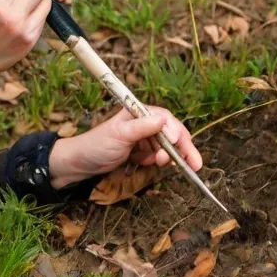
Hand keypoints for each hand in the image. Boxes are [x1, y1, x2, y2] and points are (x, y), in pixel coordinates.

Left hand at [48, 106, 202, 187]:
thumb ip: (143, 127)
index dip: (176, 132)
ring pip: (168, 146)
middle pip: (172, 133)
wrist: (80, 163)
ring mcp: (144, 138)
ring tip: (162, 164)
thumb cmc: (97, 144)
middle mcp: (145, 123)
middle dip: (183, 148)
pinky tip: (149, 164)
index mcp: (140, 112)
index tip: (178, 143)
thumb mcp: (120, 134)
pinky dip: (158, 161)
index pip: (166, 120)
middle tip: (195, 164)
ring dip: (169, 156)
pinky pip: (158, 156)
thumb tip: (164, 120)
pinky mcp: (142, 151)